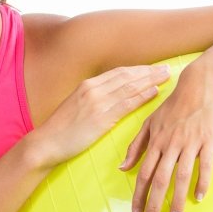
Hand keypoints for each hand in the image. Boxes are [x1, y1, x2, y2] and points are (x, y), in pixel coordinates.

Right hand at [28, 63, 173, 168]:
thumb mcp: (75, 106)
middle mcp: (93, 89)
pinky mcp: (100, 118)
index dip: (138, 70)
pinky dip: (142, 96)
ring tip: (166, 77)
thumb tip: (108, 97)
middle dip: (149, 71)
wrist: (45, 143)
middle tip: (167, 69)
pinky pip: (126, 103)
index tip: (152, 68)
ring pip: (130, 86)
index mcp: (87, 85)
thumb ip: (91, 99)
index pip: (118, 73)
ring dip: (150, 80)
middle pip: (127, 76)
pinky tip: (154, 92)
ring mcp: (97, 102)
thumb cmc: (60, 129)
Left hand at [120, 65, 212, 211]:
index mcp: (155, 142)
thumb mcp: (149, 123)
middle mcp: (170, 145)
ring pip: (181, 176)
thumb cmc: (172, 106)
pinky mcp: (208, 141)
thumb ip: (136, 146)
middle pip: (160, 180)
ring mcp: (189, 143)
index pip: (144, 174)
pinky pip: (205, 166)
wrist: (198, 86)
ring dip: (178, 199)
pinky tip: (199, 197)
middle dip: (154, 205)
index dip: (139, 196)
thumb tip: (123, 167)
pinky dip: (202, 182)